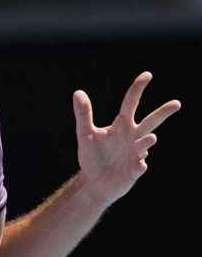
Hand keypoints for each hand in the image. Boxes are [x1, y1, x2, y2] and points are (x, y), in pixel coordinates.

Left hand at [73, 71, 180, 205]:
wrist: (93, 181)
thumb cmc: (92, 156)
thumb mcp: (85, 134)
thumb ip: (83, 114)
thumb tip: (78, 92)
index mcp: (121, 125)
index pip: (131, 103)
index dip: (138, 89)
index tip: (147, 75)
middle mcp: (132, 137)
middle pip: (150, 121)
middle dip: (162, 113)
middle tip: (177, 103)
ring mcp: (135, 153)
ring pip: (145, 144)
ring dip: (147, 141)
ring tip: (151, 137)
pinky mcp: (134, 170)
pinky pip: (139, 166)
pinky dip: (140, 164)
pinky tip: (139, 163)